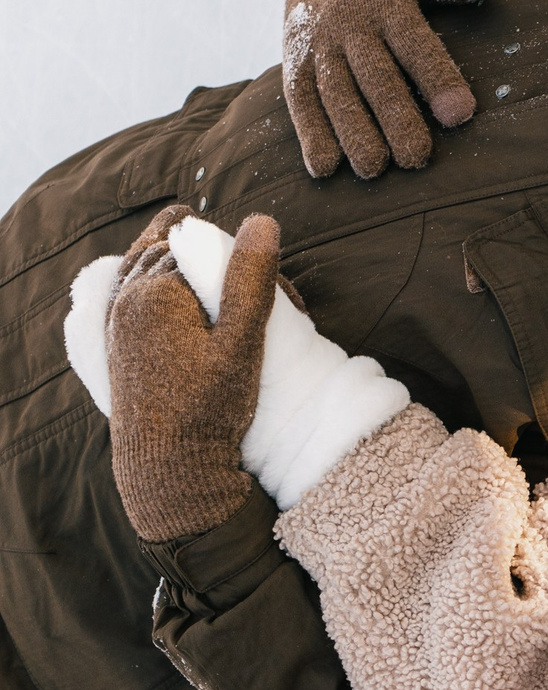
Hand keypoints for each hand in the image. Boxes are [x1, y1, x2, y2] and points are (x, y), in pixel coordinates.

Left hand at [106, 208, 278, 539]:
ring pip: (146, 263)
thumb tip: (262, 220)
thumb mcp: (242, 343)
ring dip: (176, 255)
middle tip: (266, 288)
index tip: (289, 299)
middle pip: (175, 253)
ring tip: (198, 244)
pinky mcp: (116, 341)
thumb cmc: (209, 409)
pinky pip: (127, 286)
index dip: (248, 265)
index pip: (206, 250)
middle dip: (216, 259)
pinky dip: (147, 272)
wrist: (168, 469)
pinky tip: (161, 278)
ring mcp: (116, 321)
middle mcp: (126, 300)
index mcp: (154, 293)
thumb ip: (250, 279)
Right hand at [282, 0, 501, 178]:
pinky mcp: (294, 60)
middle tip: (418, 157)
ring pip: (334, 92)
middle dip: (395, 117)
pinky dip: (310, 134)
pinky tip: (325, 169)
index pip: (416, 44)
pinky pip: (300, 99)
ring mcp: (318, 44)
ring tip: (374, 169)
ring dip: (352, 132)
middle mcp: (349, 23)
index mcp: (387, 0)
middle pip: (374, 76)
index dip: (438, 79)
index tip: (461, 114)